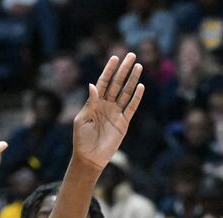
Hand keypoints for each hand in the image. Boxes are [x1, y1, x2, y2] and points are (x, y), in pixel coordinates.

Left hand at [72, 53, 143, 172]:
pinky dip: (136, 97)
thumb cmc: (81, 140)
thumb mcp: (82, 120)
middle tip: (132, 55)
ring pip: (126, 93)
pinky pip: (131, 108)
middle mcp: (106, 105)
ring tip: (138, 66)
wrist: (90, 158)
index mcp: (94, 103)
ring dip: (132, 80)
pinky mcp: (123, 123)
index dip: (109, 70)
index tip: (115, 57)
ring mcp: (116, 113)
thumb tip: (93, 85)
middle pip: (117, 84)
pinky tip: (141, 86)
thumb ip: (89, 103)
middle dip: (124, 70)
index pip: (103, 82)